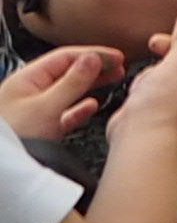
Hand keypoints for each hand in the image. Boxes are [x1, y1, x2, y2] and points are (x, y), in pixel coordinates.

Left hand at [0, 43, 119, 143]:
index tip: (117, 57)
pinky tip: (91, 106)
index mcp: (27, 79)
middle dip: (95, 67)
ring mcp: (36, 109)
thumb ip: (72, 82)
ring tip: (113, 80)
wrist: (4, 168)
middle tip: (119, 66)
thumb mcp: (46, 106)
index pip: (64, 57)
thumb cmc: (13, 135)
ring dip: (91, 84)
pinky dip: (81, 108)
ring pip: (69, 91)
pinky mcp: (41, 127)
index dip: (93, 54)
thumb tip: (92, 59)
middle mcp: (30, 91)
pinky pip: (65, 112)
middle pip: (68, 72)